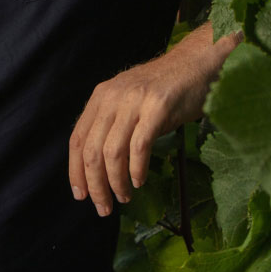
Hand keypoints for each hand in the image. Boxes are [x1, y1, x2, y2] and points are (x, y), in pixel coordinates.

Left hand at [67, 23, 238, 215]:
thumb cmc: (164, 90)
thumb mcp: (129, 103)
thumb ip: (112, 126)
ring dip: (115, 182)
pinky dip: (136, 169)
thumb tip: (97, 168)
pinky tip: (140, 181)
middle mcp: (112, 97)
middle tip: (104, 207)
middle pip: (91, 150)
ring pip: (112, 152)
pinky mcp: (157, 107)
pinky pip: (139, 146)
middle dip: (95, 184)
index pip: (77, 139)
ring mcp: (134, 101)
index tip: (80, 195)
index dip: (75, 171)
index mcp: (100, 97)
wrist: (195, 64)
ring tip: (124, 197)